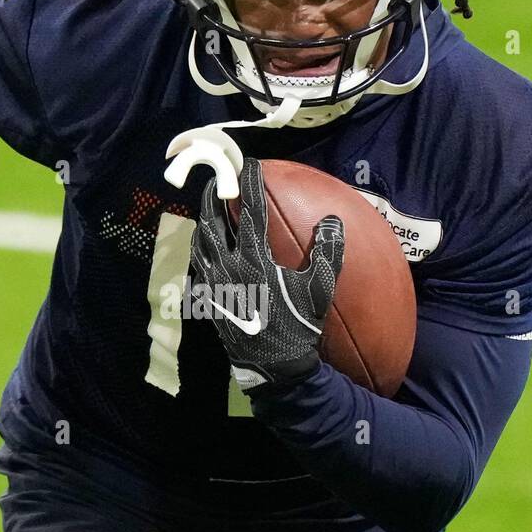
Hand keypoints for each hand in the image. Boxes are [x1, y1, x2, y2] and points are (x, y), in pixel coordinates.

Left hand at [191, 157, 344, 390]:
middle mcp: (228, 267)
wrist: (273, 366)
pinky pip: (199, 268)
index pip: (251, 212)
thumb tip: (333, 220)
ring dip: (203, 222)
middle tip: (215, 181)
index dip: (250, 184)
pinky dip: (201, 251)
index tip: (249, 165)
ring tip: (207, 210)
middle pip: (213, 222)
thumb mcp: (319, 289)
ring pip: (201, 243)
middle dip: (212, 197)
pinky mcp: (209, 300)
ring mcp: (215, 284)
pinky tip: (205, 249)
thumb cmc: (298, 326)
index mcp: (255, 259)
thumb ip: (327, 252)